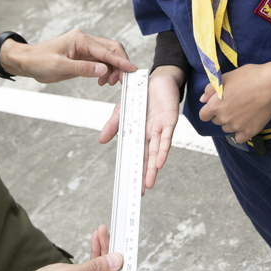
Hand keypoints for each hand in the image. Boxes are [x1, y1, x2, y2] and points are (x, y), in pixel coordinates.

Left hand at [0, 29, 136, 84]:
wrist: (27, 61)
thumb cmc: (39, 61)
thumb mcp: (60, 67)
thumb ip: (83, 68)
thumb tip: (104, 69)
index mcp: (80, 39)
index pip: (106, 50)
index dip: (120, 61)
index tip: (132, 70)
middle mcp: (85, 40)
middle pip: (111, 49)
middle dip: (119, 64)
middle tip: (121, 82)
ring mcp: (85, 47)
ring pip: (108, 55)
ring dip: (113, 69)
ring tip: (108, 83)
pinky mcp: (83, 55)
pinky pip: (101, 60)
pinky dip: (106, 70)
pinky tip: (102, 80)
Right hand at [23, 225, 121, 270]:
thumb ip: (93, 268)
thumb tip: (115, 261)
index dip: (118, 261)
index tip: (122, 243)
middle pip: (107, 269)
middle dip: (108, 248)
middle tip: (106, 231)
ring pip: (101, 265)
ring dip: (102, 246)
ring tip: (101, 231)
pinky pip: (93, 265)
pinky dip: (95, 251)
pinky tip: (95, 239)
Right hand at [100, 66, 182, 189]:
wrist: (157, 78)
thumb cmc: (141, 95)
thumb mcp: (122, 110)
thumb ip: (113, 125)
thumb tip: (101, 140)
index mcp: (140, 133)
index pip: (137, 155)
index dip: (134, 170)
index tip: (131, 186)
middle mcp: (151, 134)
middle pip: (147, 158)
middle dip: (144, 175)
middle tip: (140, 192)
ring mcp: (161, 129)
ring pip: (157, 152)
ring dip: (153, 167)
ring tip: (148, 183)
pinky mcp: (169, 121)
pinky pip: (166, 138)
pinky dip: (163, 150)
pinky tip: (160, 162)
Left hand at [199, 57, 270, 142]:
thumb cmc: (249, 77)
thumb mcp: (226, 77)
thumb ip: (210, 89)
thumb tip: (202, 99)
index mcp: (215, 105)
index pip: (203, 115)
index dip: (208, 110)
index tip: (215, 106)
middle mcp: (224, 118)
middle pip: (216, 121)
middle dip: (220, 114)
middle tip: (232, 104)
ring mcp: (237, 126)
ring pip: (227, 128)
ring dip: (230, 122)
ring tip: (241, 110)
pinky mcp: (249, 131)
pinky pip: (239, 138)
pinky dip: (241, 132)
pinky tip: (246, 122)